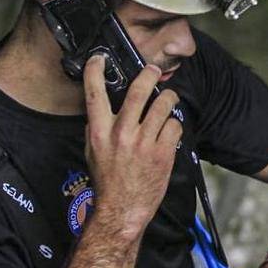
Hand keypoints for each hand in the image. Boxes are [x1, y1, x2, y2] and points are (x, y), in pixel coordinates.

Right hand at [83, 56, 181, 238]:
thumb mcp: (92, 151)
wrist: (123, 209)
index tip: (100, 58)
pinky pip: (175, 125)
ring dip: (168, 97)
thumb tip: (102, 108)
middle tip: (153, 70)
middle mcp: (121, 133)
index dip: (96, 70)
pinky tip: (170, 129)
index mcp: (99, 131)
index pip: (94, 93)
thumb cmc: (107, 181)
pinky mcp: (163, 152)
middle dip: (148, 74)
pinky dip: (174, 124)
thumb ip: (97, 128)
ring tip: (168, 98)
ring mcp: (144, 142)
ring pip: (163, 104)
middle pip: (138, 91)